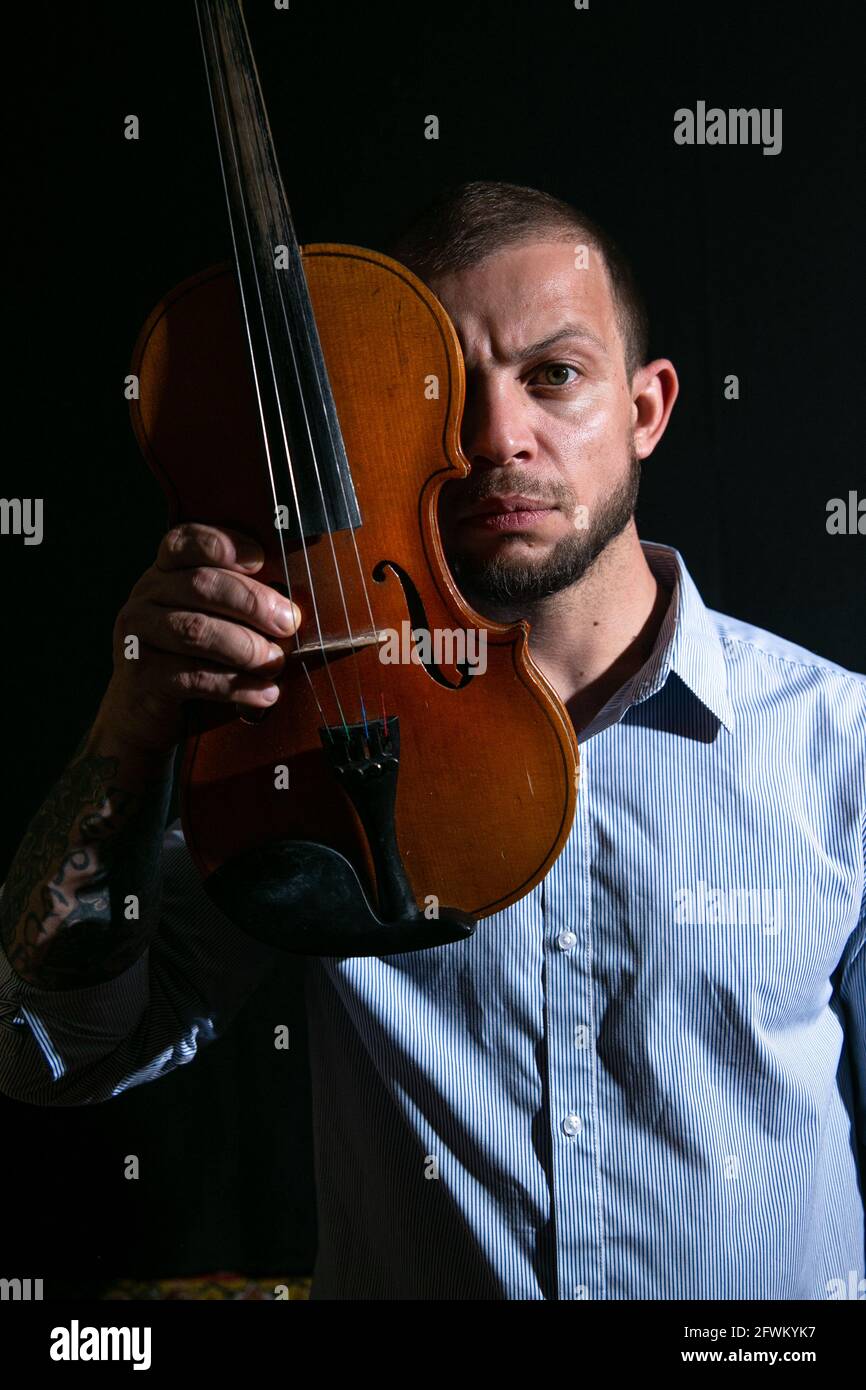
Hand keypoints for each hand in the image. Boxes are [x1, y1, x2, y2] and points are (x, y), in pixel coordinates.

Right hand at [98, 523, 300, 752]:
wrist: (142, 714)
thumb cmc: (191, 659)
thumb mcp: (211, 622)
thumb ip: (239, 604)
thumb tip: (292, 608)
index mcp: (164, 573)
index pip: (185, 542)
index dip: (222, 544)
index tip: (260, 559)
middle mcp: (145, 597)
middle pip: (201, 585)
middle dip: (252, 602)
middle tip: (289, 622)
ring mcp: (137, 636)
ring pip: (197, 630)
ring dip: (246, 646)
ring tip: (276, 662)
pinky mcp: (141, 677)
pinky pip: (193, 677)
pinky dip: (236, 686)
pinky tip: (265, 694)